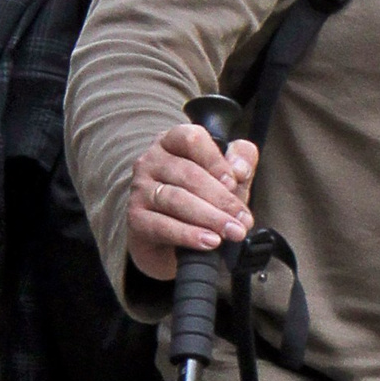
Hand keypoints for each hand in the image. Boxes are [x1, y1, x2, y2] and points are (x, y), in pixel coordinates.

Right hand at [127, 120, 257, 283]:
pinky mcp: (135, 217)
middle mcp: (151, 160)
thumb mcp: (227, 177)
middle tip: (244, 220)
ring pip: (176, 199)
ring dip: (209, 218)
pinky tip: (209, 242)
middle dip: (221, 199)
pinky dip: (188, 235)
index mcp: (173, 141)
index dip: (215, 160)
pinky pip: (162, 226)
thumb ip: (241, 163)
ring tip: (233, 232)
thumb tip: (241, 170)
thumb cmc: (202, 197)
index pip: (191, 139)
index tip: (235, 182)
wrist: (170, 238)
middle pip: (188, 174)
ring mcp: (140, 188)